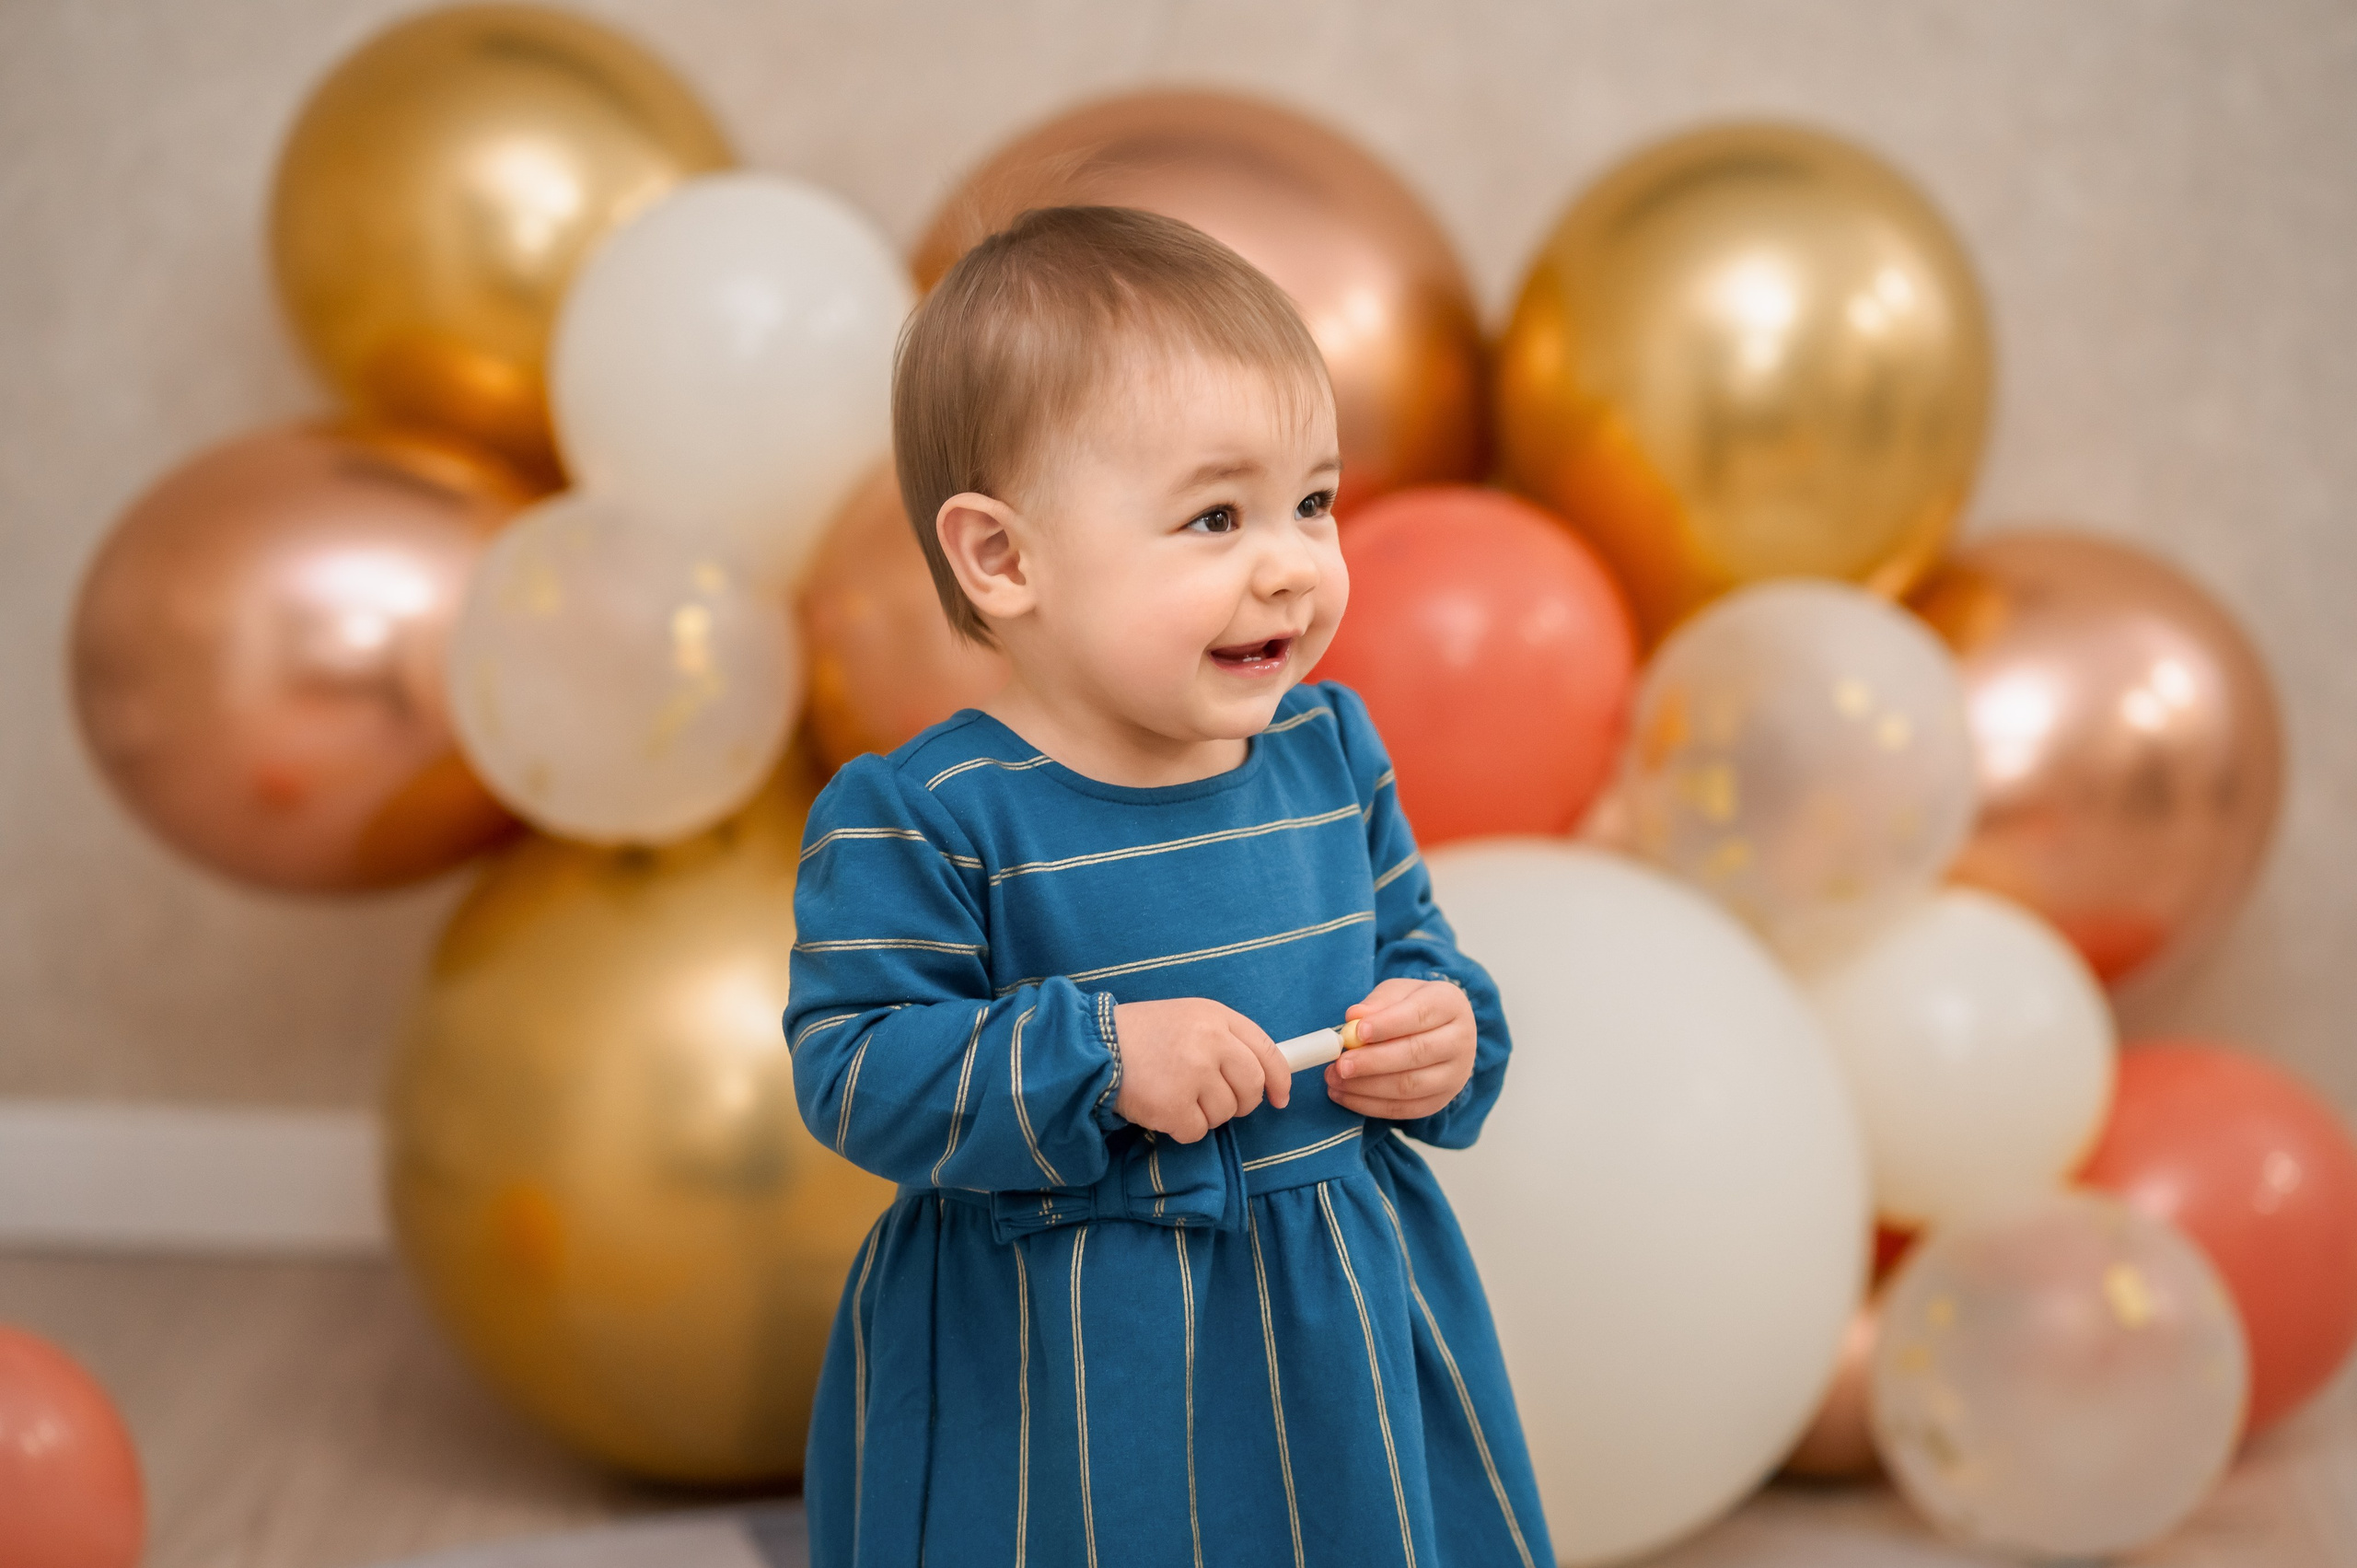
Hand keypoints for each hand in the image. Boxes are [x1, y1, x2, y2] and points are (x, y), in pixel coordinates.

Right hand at [1112, 998, 1292, 1142]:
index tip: (1279, 1097)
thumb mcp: (1189, 1019)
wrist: (1095, 1045)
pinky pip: (1197, 1131)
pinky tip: (1163, 1108)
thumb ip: (1226, 1040)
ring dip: (1205, 1114)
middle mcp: (1211, 1041)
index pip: (1267, 1051)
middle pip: (1252, 1087)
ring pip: (1225, 1113)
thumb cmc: (1143, 1034)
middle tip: (1215, 1102)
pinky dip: (1182, 1128)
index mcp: (1217, 1017)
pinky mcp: (1174, 1104)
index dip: (1279, 1079)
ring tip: (1176, 1094)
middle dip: (1240, 1103)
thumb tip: (1264, 1079)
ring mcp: (1193, 1073)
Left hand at [1325, 977, 1475, 1120]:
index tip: (1357, 1032)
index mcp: (1450, 1004)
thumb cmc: (1413, 1007)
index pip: (1419, 1015)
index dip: (1387, 1025)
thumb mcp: (1397, 993)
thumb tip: (1353, 1016)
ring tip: (1334, 1079)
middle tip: (1340, 1064)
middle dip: (1373, 1061)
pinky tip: (1344, 1095)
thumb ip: (1377, 1003)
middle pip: (1417, 1054)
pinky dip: (1369, 1105)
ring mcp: (1455, 1075)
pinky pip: (1404, 1109)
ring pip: (1410, 1086)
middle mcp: (1460, 1041)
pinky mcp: (1440, 1101)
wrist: (1441, 1031)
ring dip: (1367, 1086)